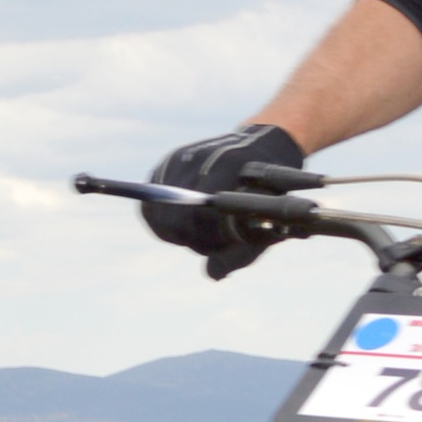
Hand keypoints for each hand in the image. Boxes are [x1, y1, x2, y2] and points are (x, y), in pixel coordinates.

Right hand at [141, 123, 308, 277]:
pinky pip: (150, 206)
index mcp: (227, 165)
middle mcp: (198, 157)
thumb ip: (240, 253)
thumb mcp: (267, 225)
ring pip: (159, 214)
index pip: (197, 215)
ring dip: (176, 232)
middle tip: (210, 243)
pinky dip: (163, 223)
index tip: (219, 247)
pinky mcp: (166, 164)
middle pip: (174, 218)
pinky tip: (183, 228)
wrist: (265, 146)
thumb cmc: (272, 191)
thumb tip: (212, 275)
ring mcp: (179, 158)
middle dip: (190, 239)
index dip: (205, 241)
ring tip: (200, 233)